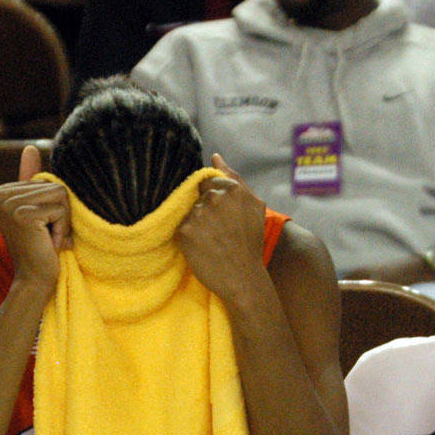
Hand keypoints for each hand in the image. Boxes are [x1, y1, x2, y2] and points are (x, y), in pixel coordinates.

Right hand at [0, 144, 71, 287]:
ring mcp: (10, 203)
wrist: (34, 282)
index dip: (53, 207)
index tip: (40, 228)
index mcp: (1, 191)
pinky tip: (49, 243)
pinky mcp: (24, 215)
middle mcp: (1, 194)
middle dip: (60, 214)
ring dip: (63, 222)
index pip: (46, 181)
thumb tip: (30, 147)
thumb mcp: (37, 211)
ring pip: (61, 195)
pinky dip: (63, 229)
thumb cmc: (40, 249)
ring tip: (47, 239)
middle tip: (45, 236)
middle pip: (54, 185)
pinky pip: (62, 209)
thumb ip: (32, 182)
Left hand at [176, 155, 268, 300]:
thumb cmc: (250, 242)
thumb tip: (215, 156)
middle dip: (204, 210)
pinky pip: (180, 227)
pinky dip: (188, 237)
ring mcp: (198, 214)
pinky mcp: (185, 231)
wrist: (242, 278)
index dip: (214, 200)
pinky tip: (202, 248)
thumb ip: (234, 177)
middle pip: (197, 196)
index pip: (209, 182)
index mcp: (232, 188)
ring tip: (211, 241)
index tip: (221, 217)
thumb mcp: (254, 206)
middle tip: (217, 231)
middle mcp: (214, 197)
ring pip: (188, 211)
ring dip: (196, 223)